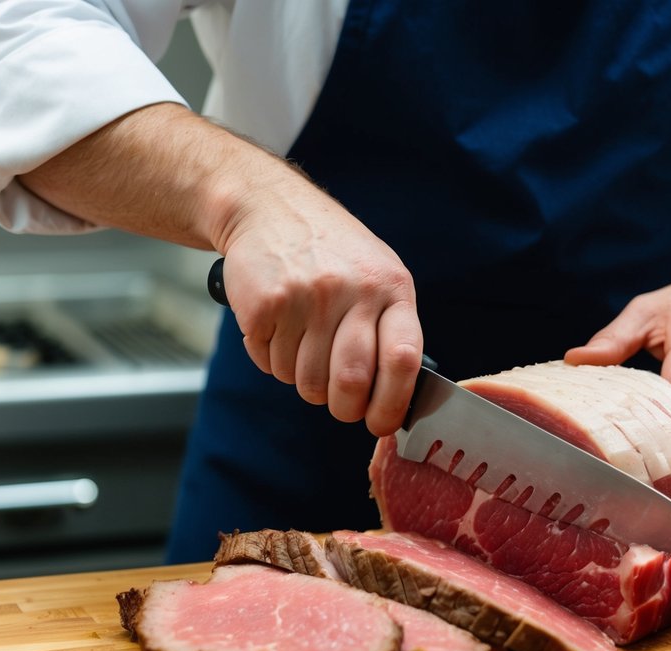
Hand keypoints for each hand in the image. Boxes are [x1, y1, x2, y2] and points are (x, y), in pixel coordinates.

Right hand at [220, 173, 422, 436]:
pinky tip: (277, 326)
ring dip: (302, 379)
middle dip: (343, 407)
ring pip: (305, 381)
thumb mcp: (377, 275)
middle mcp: (353, 291)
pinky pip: (270, 364)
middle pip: (350, 382)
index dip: (392, 404)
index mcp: (391, 288)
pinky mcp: (267, 304)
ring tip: (303, 343)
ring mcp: (308, 297)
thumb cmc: (331, 252)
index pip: (403, 360)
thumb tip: (397, 401)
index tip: (380, 422)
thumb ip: (389, 329)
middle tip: (339, 403)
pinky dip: (271, 358)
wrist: (268, 207)